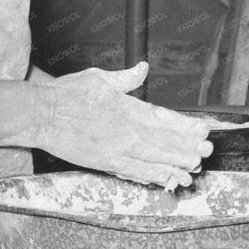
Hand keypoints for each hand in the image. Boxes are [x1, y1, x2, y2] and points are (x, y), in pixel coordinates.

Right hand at [34, 62, 213, 188]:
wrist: (41, 115)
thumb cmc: (68, 93)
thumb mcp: (99, 77)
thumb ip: (125, 78)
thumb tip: (143, 68)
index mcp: (128, 107)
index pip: (165, 118)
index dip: (186, 126)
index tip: (203, 130)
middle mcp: (127, 130)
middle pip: (164, 141)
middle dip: (187, 148)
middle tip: (206, 153)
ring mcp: (117, 149)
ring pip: (153, 160)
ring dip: (174, 165)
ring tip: (192, 170)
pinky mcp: (105, 163)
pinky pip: (134, 172)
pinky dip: (151, 176)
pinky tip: (164, 179)